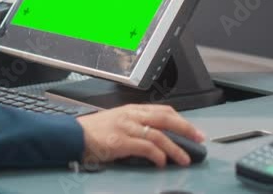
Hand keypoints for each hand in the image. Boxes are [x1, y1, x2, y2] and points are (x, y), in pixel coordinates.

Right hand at [77, 104, 205, 167]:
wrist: (74, 136)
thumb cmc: (94, 131)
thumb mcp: (118, 121)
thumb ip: (136, 125)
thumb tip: (157, 137)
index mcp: (132, 109)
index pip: (163, 110)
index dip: (181, 119)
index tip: (193, 129)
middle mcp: (132, 116)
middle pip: (166, 119)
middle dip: (186, 129)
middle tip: (199, 139)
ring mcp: (127, 128)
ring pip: (159, 135)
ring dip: (175, 148)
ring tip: (184, 159)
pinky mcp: (121, 142)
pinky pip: (146, 148)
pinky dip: (157, 155)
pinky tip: (162, 162)